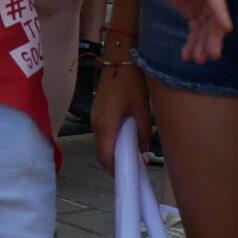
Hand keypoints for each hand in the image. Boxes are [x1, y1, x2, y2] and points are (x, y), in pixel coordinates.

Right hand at [91, 54, 149, 175]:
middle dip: (116, 161)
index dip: (115, 169)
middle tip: (134, 166)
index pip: (106, 156)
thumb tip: (142, 149)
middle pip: (102, 151)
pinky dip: (112, 139)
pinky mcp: (97, 112)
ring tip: (133, 152)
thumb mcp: (143, 109)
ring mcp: (94, 117)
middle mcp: (96, 124)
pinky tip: (126, 136)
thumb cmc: (132, 84)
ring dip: (114, 150)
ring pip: (102, 142)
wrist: (119, 60)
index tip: (128, 176)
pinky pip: (103, 132)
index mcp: (106, 125)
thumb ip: (143, 132)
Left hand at [138, 0, 229, 63]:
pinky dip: (193, 41)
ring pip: (206, 25)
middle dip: (214, 36)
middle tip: (212, 55)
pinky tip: (188, 55)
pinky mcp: (192, 8)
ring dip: (204, 42)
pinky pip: (196, 27)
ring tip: (198, 60)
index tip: (227, 29)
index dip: (220, 12)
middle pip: (213, 15)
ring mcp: (199, 1)